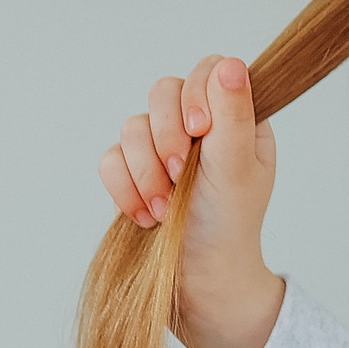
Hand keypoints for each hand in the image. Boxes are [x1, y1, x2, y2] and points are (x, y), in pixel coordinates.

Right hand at [98, 55, 284, 347]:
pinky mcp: (132, 175)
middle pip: (164, 91)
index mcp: (237, 120)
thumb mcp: (238, 168)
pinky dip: (124, 188)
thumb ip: (233, 115)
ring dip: (145, 170)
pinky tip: (145, 216)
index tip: (201, 131)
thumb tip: (232, 64)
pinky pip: (110, 159)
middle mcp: (200, 128)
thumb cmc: (229, 226)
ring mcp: (162, 149)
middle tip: (180, 174)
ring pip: (132, 126)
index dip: (198, 93)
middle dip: (166, 135)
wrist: (199, 282)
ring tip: (164, 207)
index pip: (211, 71)